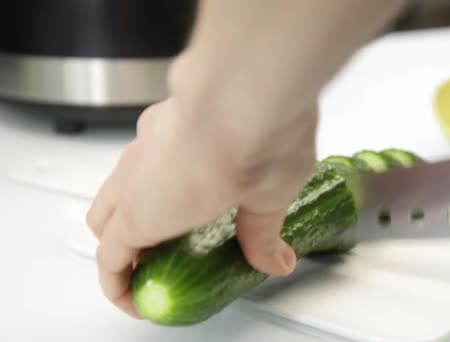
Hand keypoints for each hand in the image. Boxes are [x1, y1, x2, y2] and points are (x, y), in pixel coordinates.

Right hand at [86, 97, 317, 316]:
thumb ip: (261, 236)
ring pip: (116, 183)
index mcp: (148, 214)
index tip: (137, 300)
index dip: (119, 288)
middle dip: (120, 248)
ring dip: (131, 206)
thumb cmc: (253, 146)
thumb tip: (275, 260)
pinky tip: (188, 169)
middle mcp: (134, 176)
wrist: (249, 81)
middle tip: (154, 262)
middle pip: (102, 222)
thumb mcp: (265, 204)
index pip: (110, 261)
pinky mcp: (159, 115)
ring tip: (171, 217)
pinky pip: (139, 152)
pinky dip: (150, 171)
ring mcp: (142, 142)